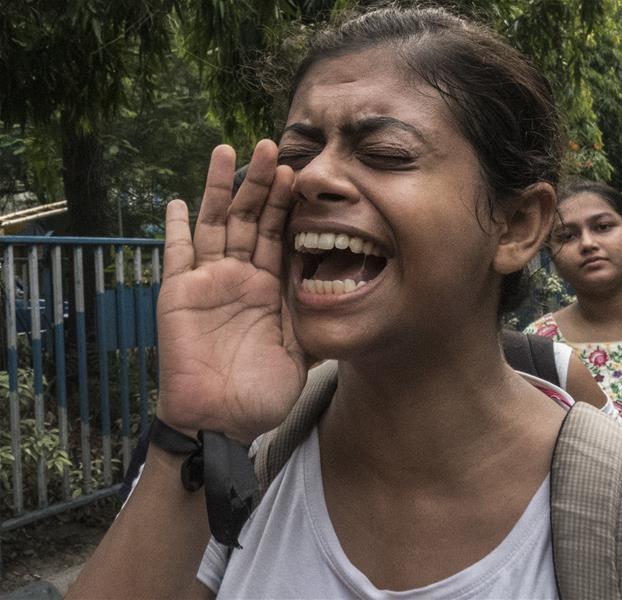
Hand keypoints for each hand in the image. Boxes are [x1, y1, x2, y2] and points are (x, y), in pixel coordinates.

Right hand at [156, 141, 306, 443]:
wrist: (222, 422)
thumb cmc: (262, 393)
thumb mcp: (302, 350)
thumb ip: (314, 317)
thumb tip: (346, 294)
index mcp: (269, 287)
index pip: (279, 234)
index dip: (286, 203)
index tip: (298, 172)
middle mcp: (239, 277)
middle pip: (250, 219)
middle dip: (260, 184)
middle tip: (271, 146)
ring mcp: (208, 282)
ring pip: (216, 224)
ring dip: (223, 189)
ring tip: (231, 152)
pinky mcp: (178, 294)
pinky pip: (175, 255)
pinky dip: (175, 228)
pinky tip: (176, 200)